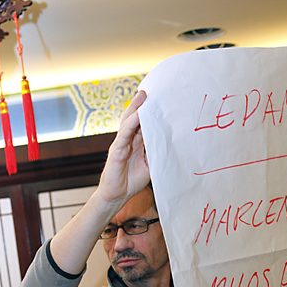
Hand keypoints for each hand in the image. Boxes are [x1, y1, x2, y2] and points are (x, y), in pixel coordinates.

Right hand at [97, 90, 149, 205]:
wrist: (117, 196)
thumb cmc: (131, 181)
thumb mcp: (149, 165)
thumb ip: (156, 153)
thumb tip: (170, 144)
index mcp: (135, 143)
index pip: (143, 124)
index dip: (150, 113)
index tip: (159, 101)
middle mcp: (127, 140)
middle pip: (134, 118)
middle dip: (142, 104)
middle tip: (150, 90)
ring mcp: (121, 144)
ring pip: (128, 122)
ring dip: (135, 108)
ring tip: (142, 95)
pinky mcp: (116, 150)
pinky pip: (124, 134)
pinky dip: (131, 123)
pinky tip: (137, 114)